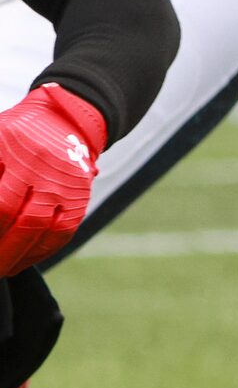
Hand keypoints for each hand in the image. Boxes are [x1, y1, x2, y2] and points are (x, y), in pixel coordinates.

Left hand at [0, 86, 104, 276]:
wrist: (69, 118)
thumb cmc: (18, 131)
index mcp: (8, 146)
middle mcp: (37, 165)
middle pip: (10, 214)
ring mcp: (61, 183)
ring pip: (37, 228)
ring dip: (16, 255)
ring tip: (2, 270)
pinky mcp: (79, 197)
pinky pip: (62, 232)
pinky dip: (42, 252)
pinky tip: (25, 261)